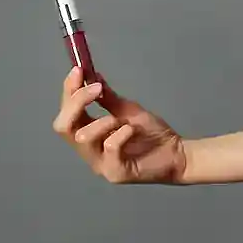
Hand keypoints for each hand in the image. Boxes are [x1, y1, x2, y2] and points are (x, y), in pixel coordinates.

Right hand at [52, 67, 187, 183]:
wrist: (179, 153)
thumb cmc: (152, 134)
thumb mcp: (128, 111)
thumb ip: (108, 98)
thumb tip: (93, 76)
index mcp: (88, 135)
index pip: (66, 114)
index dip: (69, 92)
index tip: (78, 70)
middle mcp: (88, 151)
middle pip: (63, 127)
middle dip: (76, 103)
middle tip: (96, 88)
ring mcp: (100, 164)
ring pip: (83, 138)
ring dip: (102, 121)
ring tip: (121, 121)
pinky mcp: (116, 173)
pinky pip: (109, 147)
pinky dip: (121, 133)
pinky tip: (132, 131)